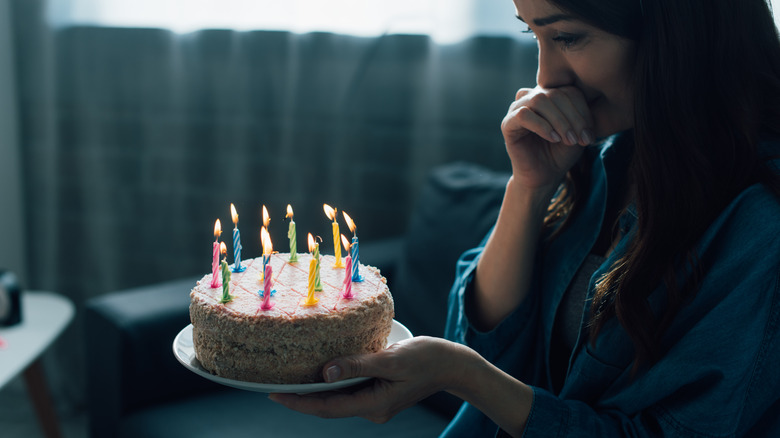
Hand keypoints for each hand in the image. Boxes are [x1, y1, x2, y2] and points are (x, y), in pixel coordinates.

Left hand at [268, 337, 472, 423]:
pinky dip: (333, 384)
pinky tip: (321, 372)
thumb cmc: (428, 358)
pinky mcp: (380, 393)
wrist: (454, 365)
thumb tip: (324, 373)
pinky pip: (350, 391)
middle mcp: (372, 408)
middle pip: (328, 406)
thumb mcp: (392, 358)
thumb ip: (358, 365)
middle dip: (300, 398)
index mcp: (373, 404)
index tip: (272, 394)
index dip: (297, 402)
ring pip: (338, 399)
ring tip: (289, 378)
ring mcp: (376, 403)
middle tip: (271, 385)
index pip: (325, 407)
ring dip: (315, 392)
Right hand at [502, 85, 593, 190]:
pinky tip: (553, 139)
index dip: (582, 110)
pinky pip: (523, 115)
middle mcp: (532, 97)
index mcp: (550, 95)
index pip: (568, 90)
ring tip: (567, 140)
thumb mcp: (578, 133)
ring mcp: (517, 109)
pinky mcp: (507, 124)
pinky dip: (541, 126)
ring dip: (558, 121)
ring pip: (539, 100)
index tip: (589, 135)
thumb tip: (589, 104)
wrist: (544, 176)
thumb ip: (582, 115)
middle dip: (572, 117)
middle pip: (555, 94)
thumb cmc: (561, 153)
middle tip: (580, 139)